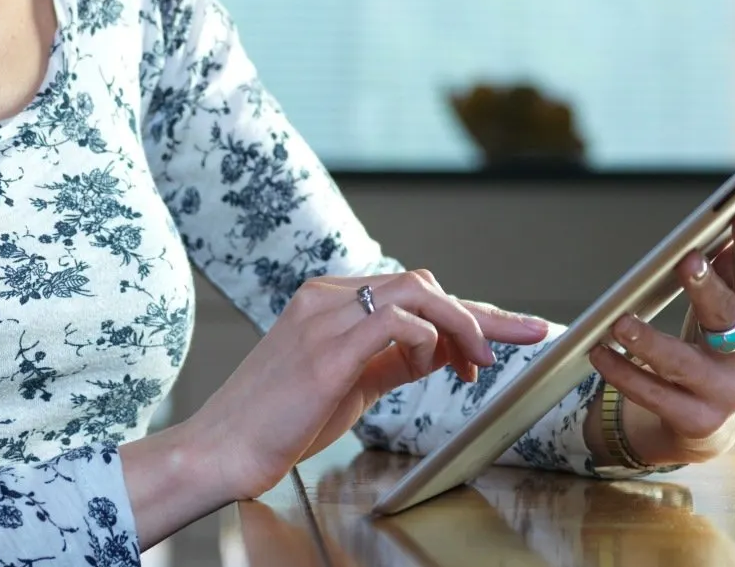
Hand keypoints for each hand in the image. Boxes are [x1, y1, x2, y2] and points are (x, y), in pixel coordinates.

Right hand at [121, 269, 548, 543]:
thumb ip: (392, 359)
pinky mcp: (325, 348)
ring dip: (461, 322)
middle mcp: (327, 297)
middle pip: (422, 285)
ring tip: (480, 360)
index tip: (512, 328)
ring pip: (415, 291)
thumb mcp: (349, 382)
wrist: (221, 449)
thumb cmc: (279, 422)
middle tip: (513, 343)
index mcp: (329, 300)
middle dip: (477, 313)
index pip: (412, 293)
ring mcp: (323, 317)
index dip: (467, 311)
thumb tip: (442, 350)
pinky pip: (392, 319)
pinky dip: (426, 336)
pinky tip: (436, 362)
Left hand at [586, 174, 734, 468]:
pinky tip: (600, 353)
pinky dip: (626, 374)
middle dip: (709, 288)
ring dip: (651, 342)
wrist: (713, 418)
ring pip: (685, 363)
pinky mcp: (695, 420)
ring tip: (620, 322)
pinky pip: (655, 396)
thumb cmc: (729, 329)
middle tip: (686, 261)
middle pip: (729, 315)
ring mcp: (726, 390)